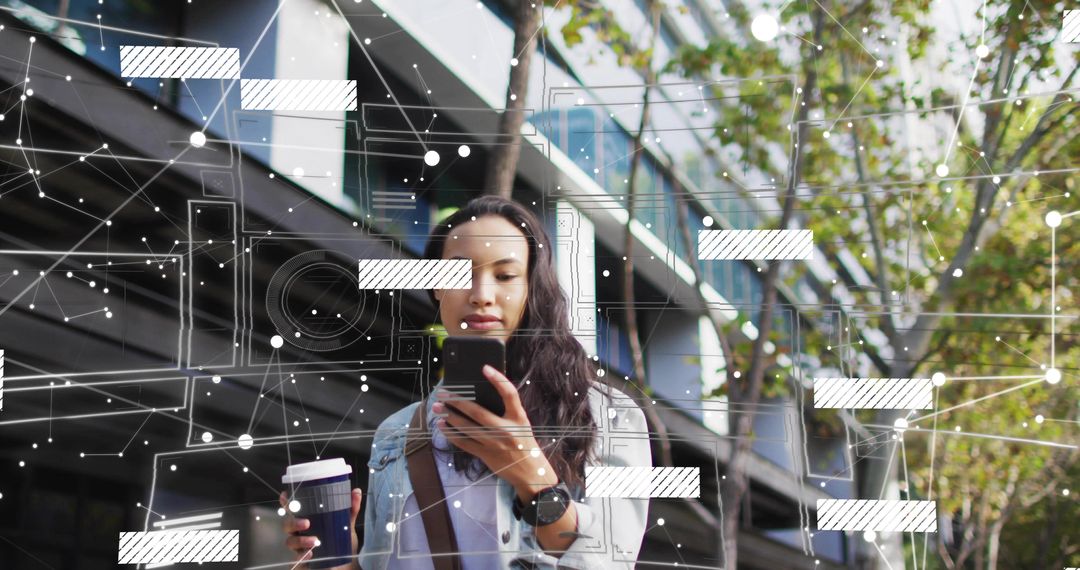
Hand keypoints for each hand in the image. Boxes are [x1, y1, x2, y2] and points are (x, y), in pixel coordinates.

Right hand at [280, 488, 362, 568]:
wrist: (346, 564)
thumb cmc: (342, 542)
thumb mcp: (347, 524)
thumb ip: (351, 509)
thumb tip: (356, 492)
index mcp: (307, 520)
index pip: (293, 510)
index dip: (287, 503)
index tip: (286, 496)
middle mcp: (300, 533)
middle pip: (288, 524)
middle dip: (294, 522)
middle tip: (307, 523)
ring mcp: (299, 547)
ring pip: (291, 541)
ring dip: (301, 540)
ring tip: (315, 541)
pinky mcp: (302, 561)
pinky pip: (296, 559)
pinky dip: (302, 556)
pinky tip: (310, 555)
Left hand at [433, 365, 559, 494]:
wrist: (529, 471)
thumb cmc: (523, 441)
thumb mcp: (521, 422)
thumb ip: (507, 410)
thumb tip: (481, 394)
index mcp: (518, 418)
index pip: (510, 394)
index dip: (498, 380)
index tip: (485, 368)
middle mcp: (506, 429)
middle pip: (478, 412)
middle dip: (458, 401)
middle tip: (443, 393)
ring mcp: (494, 443)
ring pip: (467, 427)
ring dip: (450, 416)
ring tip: (438, 407)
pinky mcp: (485, 454)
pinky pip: (464, 442)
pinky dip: (451, 433)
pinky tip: (442, 425)